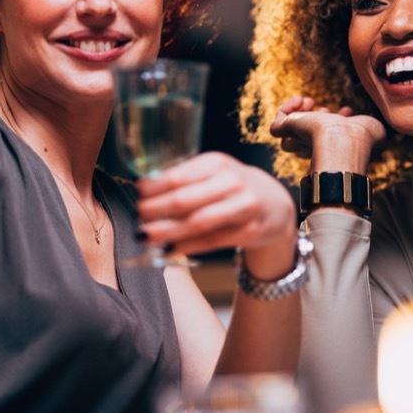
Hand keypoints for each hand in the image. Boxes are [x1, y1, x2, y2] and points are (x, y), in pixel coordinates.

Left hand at [134, 152, 297, 279]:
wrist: (274, 205)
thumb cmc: (234, 187)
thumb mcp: (214, 172)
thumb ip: (186, 178)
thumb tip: (144, 190)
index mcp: (217, 163)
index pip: (179, 175)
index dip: (154, 187)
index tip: (137, 193)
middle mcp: (232, 182)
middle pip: (185, 199)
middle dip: (156, 210)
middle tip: (138, 217)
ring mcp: (243, 207)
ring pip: (197, 222)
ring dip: (167, 231)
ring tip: (146, 236)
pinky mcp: (249, 231)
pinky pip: (212, 241)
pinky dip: (188, 246)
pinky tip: (170, 249)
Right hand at [269, 95, 385, 172]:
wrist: (347, 141)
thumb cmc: (365, 139)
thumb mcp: (373, 130)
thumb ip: (371, 130)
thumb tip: (375, 130)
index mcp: (335, 151)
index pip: (327, 142)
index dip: (334, 123)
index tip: (347, 110)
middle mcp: (316, 149)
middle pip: (305, 140)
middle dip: (315, 119)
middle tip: (326, 109)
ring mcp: (301, 142)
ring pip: (287, 134)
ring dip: (298, 113)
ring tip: (310, 102)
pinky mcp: (288, 132)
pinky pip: (276, 124)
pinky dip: (286, 109)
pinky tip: (301, 100)